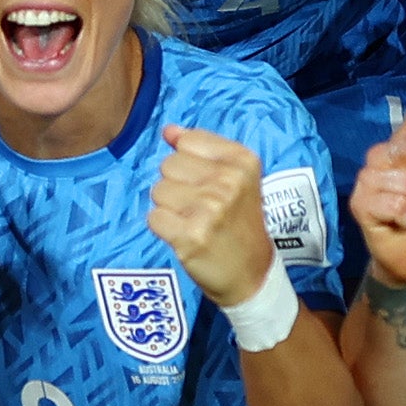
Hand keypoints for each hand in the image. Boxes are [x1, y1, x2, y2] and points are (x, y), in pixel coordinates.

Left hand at [146, 123, 279, 303]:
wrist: (252, 275)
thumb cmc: (239, 224)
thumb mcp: (235, 179)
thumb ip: (201, 148)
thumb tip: (168, 130)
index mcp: (243, 162)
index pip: (188, 141)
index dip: (189, 163)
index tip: (206, 183)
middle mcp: (229, 182)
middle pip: (168, 165)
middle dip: (176, 186)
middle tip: (200, 208)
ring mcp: (210, 209)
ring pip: (158, 191)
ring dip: (169, 208)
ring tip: (193, 222)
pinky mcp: (190, 235)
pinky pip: (153, 217)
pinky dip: (164, 229)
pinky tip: (185, 237)